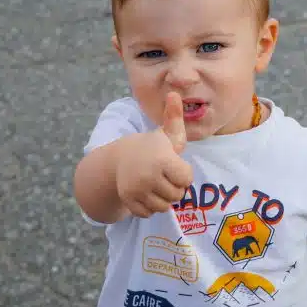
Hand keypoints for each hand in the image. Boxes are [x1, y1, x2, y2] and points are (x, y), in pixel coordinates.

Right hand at [115, 92, 193, 217]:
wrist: (120, 158)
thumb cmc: (151, 146)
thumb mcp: (165, 133)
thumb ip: (174, 116)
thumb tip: (174, 93)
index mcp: (161, 159)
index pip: (186, 179)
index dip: (183, 173)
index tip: (175, 164)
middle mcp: (148, 176)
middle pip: (176, 195)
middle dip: (174, 187)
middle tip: (166, 175)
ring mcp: (137, 190)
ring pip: (163, 207)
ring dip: (163, 198)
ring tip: (157, 184)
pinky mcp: (129, 201)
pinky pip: (148, 213)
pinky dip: (149, 206)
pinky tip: (147, 192)